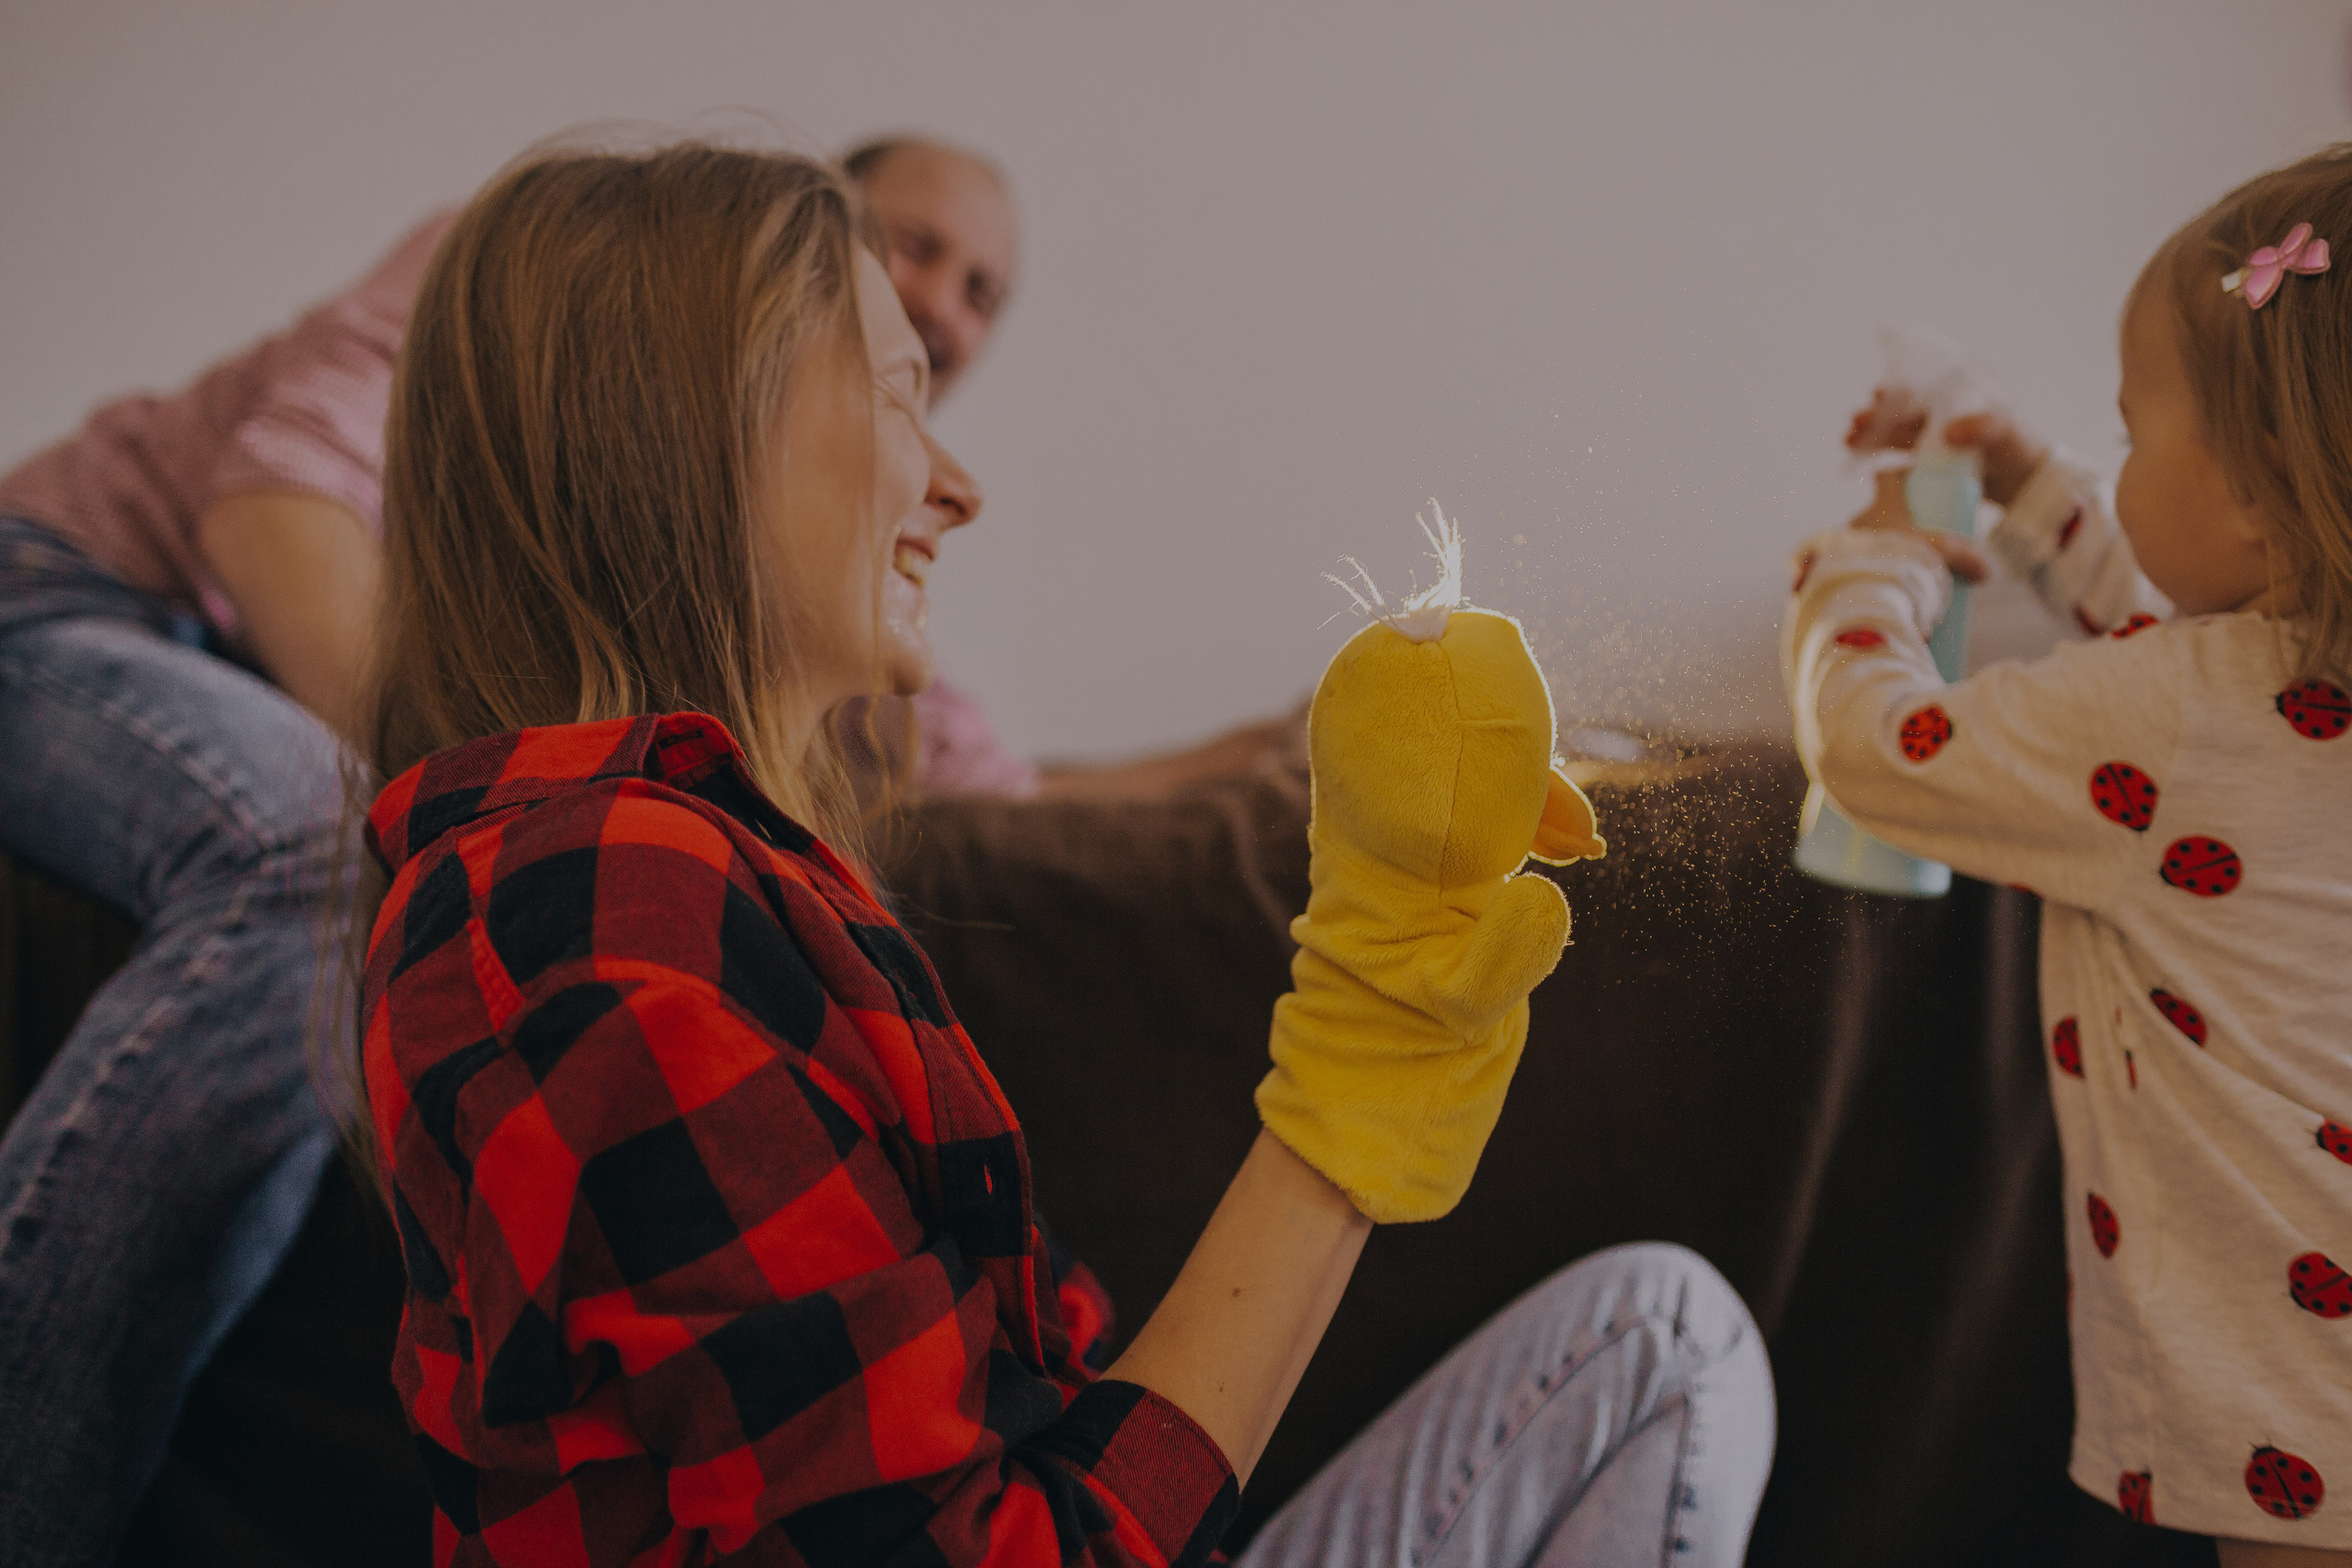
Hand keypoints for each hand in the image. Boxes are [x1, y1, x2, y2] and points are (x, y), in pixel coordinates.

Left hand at [1254, 612, 1601, 1223]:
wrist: (1380, 1080)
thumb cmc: (1409, 1045)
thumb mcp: (1461, 1006)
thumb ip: (1504, 956)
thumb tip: (1545, 892)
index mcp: (1379, 855)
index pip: (1396, 749)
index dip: (1430, 700)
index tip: (1481, 668)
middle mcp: (1386, 841)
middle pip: (1435, 749)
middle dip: (1504, 742)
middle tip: (1566, 800)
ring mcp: (1411, 856)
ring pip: (1467, 782)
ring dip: (1529, 789)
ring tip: (1582, 837)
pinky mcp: (1435, 876)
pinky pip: (1481, 816)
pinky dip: (1528, 817)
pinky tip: (1571, 845)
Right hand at [1845, 390, 2048, 508]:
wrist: (2026, 483)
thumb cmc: (2020, 449)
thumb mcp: (2006, 433)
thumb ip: (1983, 428)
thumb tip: (1949, 433)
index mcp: (1959, 395)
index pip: (1923, 387)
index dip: (1899, 391)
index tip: (1879, 394)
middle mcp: (1942, 412)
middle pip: (1903, 409)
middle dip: (1878, 415)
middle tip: (1856, 423)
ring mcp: (1934, 436)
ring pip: (1895, 430)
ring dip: (1872, 434)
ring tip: (1848, 439)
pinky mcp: (1929, 459)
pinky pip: (1899, 453)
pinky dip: (1879, 453)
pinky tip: (1858, 455)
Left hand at [1850, 468, 1989, 583]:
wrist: (1870, 588)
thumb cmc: (1907, 559)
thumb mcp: (1944, 552)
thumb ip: (1967, 558)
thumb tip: (1985, 573)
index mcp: (1884, 504)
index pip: (1885, 476)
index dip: (1899, 474)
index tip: (1912, 478)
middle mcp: (1862, 519)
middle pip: (1879, 509)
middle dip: (1897, 520)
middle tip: (1918, 533)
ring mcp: (1849, 542)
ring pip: (1868, 537)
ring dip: (1884, 546)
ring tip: (1905, 563)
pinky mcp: (1841, 565)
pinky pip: (1859, 561)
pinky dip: (1873, 568)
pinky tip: (1888, 582)